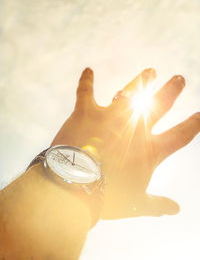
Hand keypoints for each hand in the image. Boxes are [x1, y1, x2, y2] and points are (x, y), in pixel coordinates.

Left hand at [51, 68, 199, 218]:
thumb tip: (176, 210)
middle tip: (179, 78)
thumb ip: (157, 205)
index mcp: (149, 150)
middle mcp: (134, 127)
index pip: (180, 135)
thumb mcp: (135, 204)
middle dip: (171, 90)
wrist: (74, 186)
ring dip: (141, 80)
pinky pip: (86, 92)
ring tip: (149, 71)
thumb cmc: (106, 198)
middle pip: (159, 104)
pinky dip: (86, 81)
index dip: (193, 125)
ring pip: (130, 91)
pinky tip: (87, 71)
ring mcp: (110, 115)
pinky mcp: (86, 111)